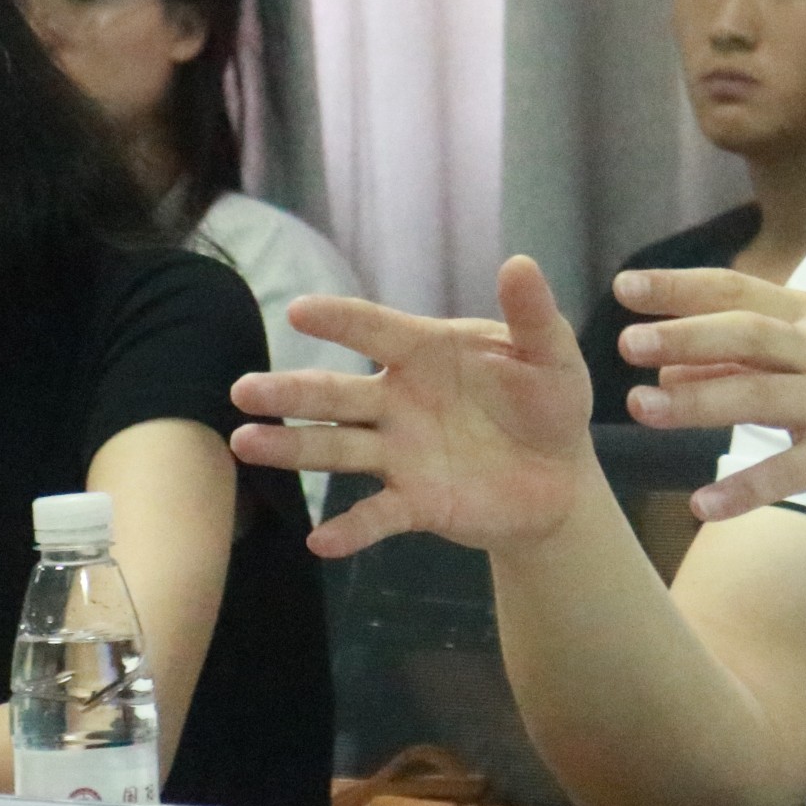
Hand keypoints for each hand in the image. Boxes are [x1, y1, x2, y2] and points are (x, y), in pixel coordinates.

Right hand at [230, 256, 596, 557]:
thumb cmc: (548, 403)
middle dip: (290, 391)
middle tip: (244, 390)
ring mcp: (400, 453)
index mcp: (425, 354)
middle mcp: (398, 402)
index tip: (299, 312)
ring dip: (293, 447)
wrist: (561, 478)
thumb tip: (520, 263)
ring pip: (336, 448)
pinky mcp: (415, 503)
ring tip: (247, 443)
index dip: (340, 321)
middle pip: (335, 394)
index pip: (375, 330)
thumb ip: (533, 317)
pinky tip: (320, 542)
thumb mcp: (550, 356)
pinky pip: (375, 515)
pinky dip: (349, 530)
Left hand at [614, 266, 805, 533]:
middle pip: (748, 334)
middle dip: (684, 335)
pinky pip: (791, 472)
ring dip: (698, 402)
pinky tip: (703, 506)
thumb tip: (670, 363)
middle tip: (626, 342)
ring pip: (762, 395)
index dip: (683, 288)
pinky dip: (745, 489)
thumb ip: (750, 365)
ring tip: (641, 409)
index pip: (743, 291)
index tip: (627, 286)